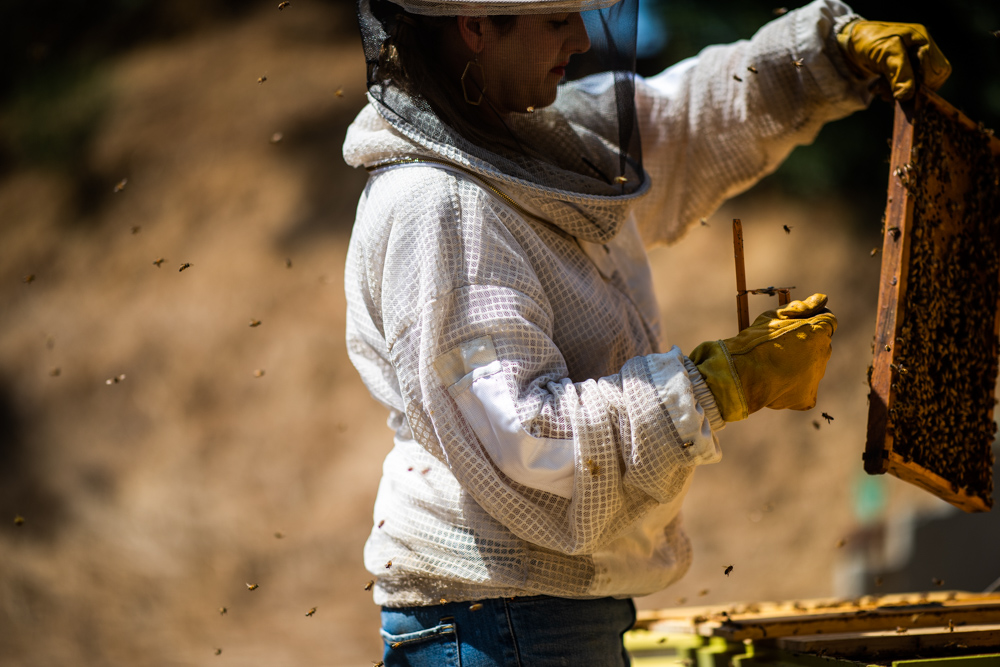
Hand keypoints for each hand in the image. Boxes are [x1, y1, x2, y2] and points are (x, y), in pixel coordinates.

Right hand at [688, 293, 836, 421]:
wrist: (742, 373)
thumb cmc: (755, 342)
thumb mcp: (773, 317)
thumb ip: (800, 307)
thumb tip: (822, 299)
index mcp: (819, 331)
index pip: (828, 322)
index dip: (810, 322)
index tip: (794, 327)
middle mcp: (824, 353)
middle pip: (820, 346)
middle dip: (806, 345)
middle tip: (780, 347)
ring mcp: (816, 376)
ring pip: (812, 368)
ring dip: (799, 365)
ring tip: (774, 366)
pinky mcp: (807, 396)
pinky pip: (806, 391)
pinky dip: (795, 387)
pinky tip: (778, 383)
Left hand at [837, 20, 950, 100]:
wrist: (850, 45)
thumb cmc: (868, 42)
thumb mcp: (886, 53)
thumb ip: (899, 73)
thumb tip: (906, 96)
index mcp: (923, 39)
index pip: (937, 69)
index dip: (921, 83)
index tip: (900, 92)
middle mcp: (923, 49)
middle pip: (932, 78)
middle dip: (911, 89)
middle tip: (889, 94)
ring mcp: (915, 59)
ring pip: (921, 84)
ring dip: (901, 92)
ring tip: (881, 90)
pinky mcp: (905, 69)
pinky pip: (909, 86)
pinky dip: (895, 91)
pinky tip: (880, 88)